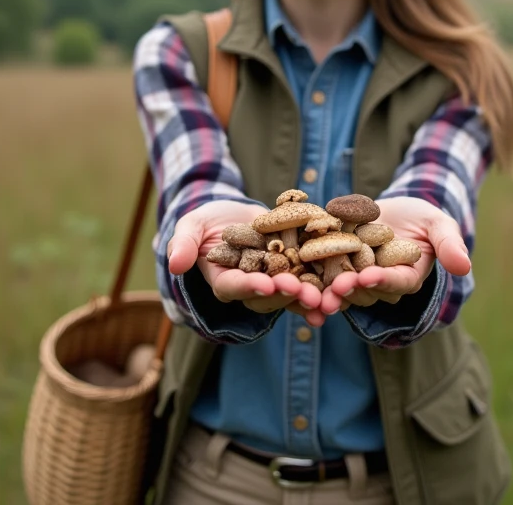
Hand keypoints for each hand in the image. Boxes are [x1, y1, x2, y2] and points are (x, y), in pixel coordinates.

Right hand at [167, 200, 326, 325]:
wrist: (232, 212)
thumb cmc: (206, 221)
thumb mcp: (191, 226)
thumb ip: (183, 244)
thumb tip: (174, 264)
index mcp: (223, 280)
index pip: (234, 287)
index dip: (249, 286)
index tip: (264, 283)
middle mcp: (250, 287)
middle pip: (267, 296)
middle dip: (284, 294)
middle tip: (301, 290)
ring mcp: (274, 281)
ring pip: (291, 295)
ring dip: (308, 299)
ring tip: (325, 301)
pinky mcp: (294, 271)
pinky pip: (309, 283)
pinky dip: (323, 290)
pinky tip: (339, 295)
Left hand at [319, 197, 471, 314]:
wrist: (394, 209)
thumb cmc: (422, 217)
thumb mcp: (439, 223)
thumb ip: (450, 244)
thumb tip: (464, 266)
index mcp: (408, 277)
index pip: (397, 282)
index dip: (383, 280)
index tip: (369, 276)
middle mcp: (381, 284)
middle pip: (365, 291)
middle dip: (350, 289)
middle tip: (335, 286)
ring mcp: (356, 278)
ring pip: (340, 289)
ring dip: (325, 292)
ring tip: (311, 291)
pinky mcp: (334, 268)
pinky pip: (320, 277)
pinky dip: (307, 280)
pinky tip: (291, 280)